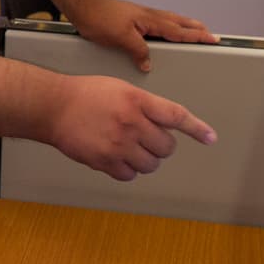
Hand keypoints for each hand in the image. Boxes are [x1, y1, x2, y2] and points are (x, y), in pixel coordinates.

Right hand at [42, 74, 216, 180]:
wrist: (53, 106)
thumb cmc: (85, 94)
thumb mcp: (120, 88)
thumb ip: (144, 105)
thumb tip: (165, 125)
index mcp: (137, 100)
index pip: (175, 116)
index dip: (196, 128)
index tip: (210, 138)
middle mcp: (131, 122)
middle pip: (166, 147)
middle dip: (160, 145)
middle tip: (145, 138)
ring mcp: (118, 144)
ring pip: (151, 164)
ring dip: (145, 159)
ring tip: (128, 148)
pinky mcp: (105, 161)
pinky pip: (130, 175)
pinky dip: (127, 170)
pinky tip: (116, 157)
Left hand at [68, 0, 216, 71]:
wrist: (84, 5)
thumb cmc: (99, 19)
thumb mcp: (120, 39)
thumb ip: (138, 50)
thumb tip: (148, 63)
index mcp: (150, 21)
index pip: (179, 31)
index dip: (196, 36)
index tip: (212, 38)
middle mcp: (149, 16)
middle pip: (179, 23)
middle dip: (195, 28)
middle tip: (209, 34)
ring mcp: (142, 15)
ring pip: (169, 21)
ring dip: (183, 26)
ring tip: (193, 31)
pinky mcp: (133, 17)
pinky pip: (158, 22)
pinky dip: (169, 25)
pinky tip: (163, 31)